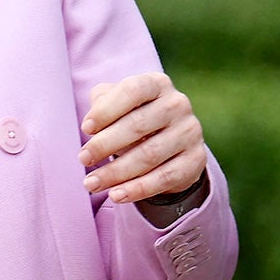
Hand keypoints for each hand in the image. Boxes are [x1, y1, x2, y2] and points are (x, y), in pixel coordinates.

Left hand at [79, 72, 205, 203]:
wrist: (171, 146)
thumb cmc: (133, 119)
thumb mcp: (118, 104)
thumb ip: (102, 102)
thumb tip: (91, 123)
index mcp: (158, 84)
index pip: (132, 90)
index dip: (106, 109)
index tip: (85, 129)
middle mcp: (178, 104)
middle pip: (138, 125)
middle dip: (105, 144)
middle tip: (83, 159)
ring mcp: (191, 132)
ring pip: (149, 155)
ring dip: (116, 172)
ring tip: (91, 184)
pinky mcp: (196, 160)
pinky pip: (164, 178)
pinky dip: (137, 189)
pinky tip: (116, 195)